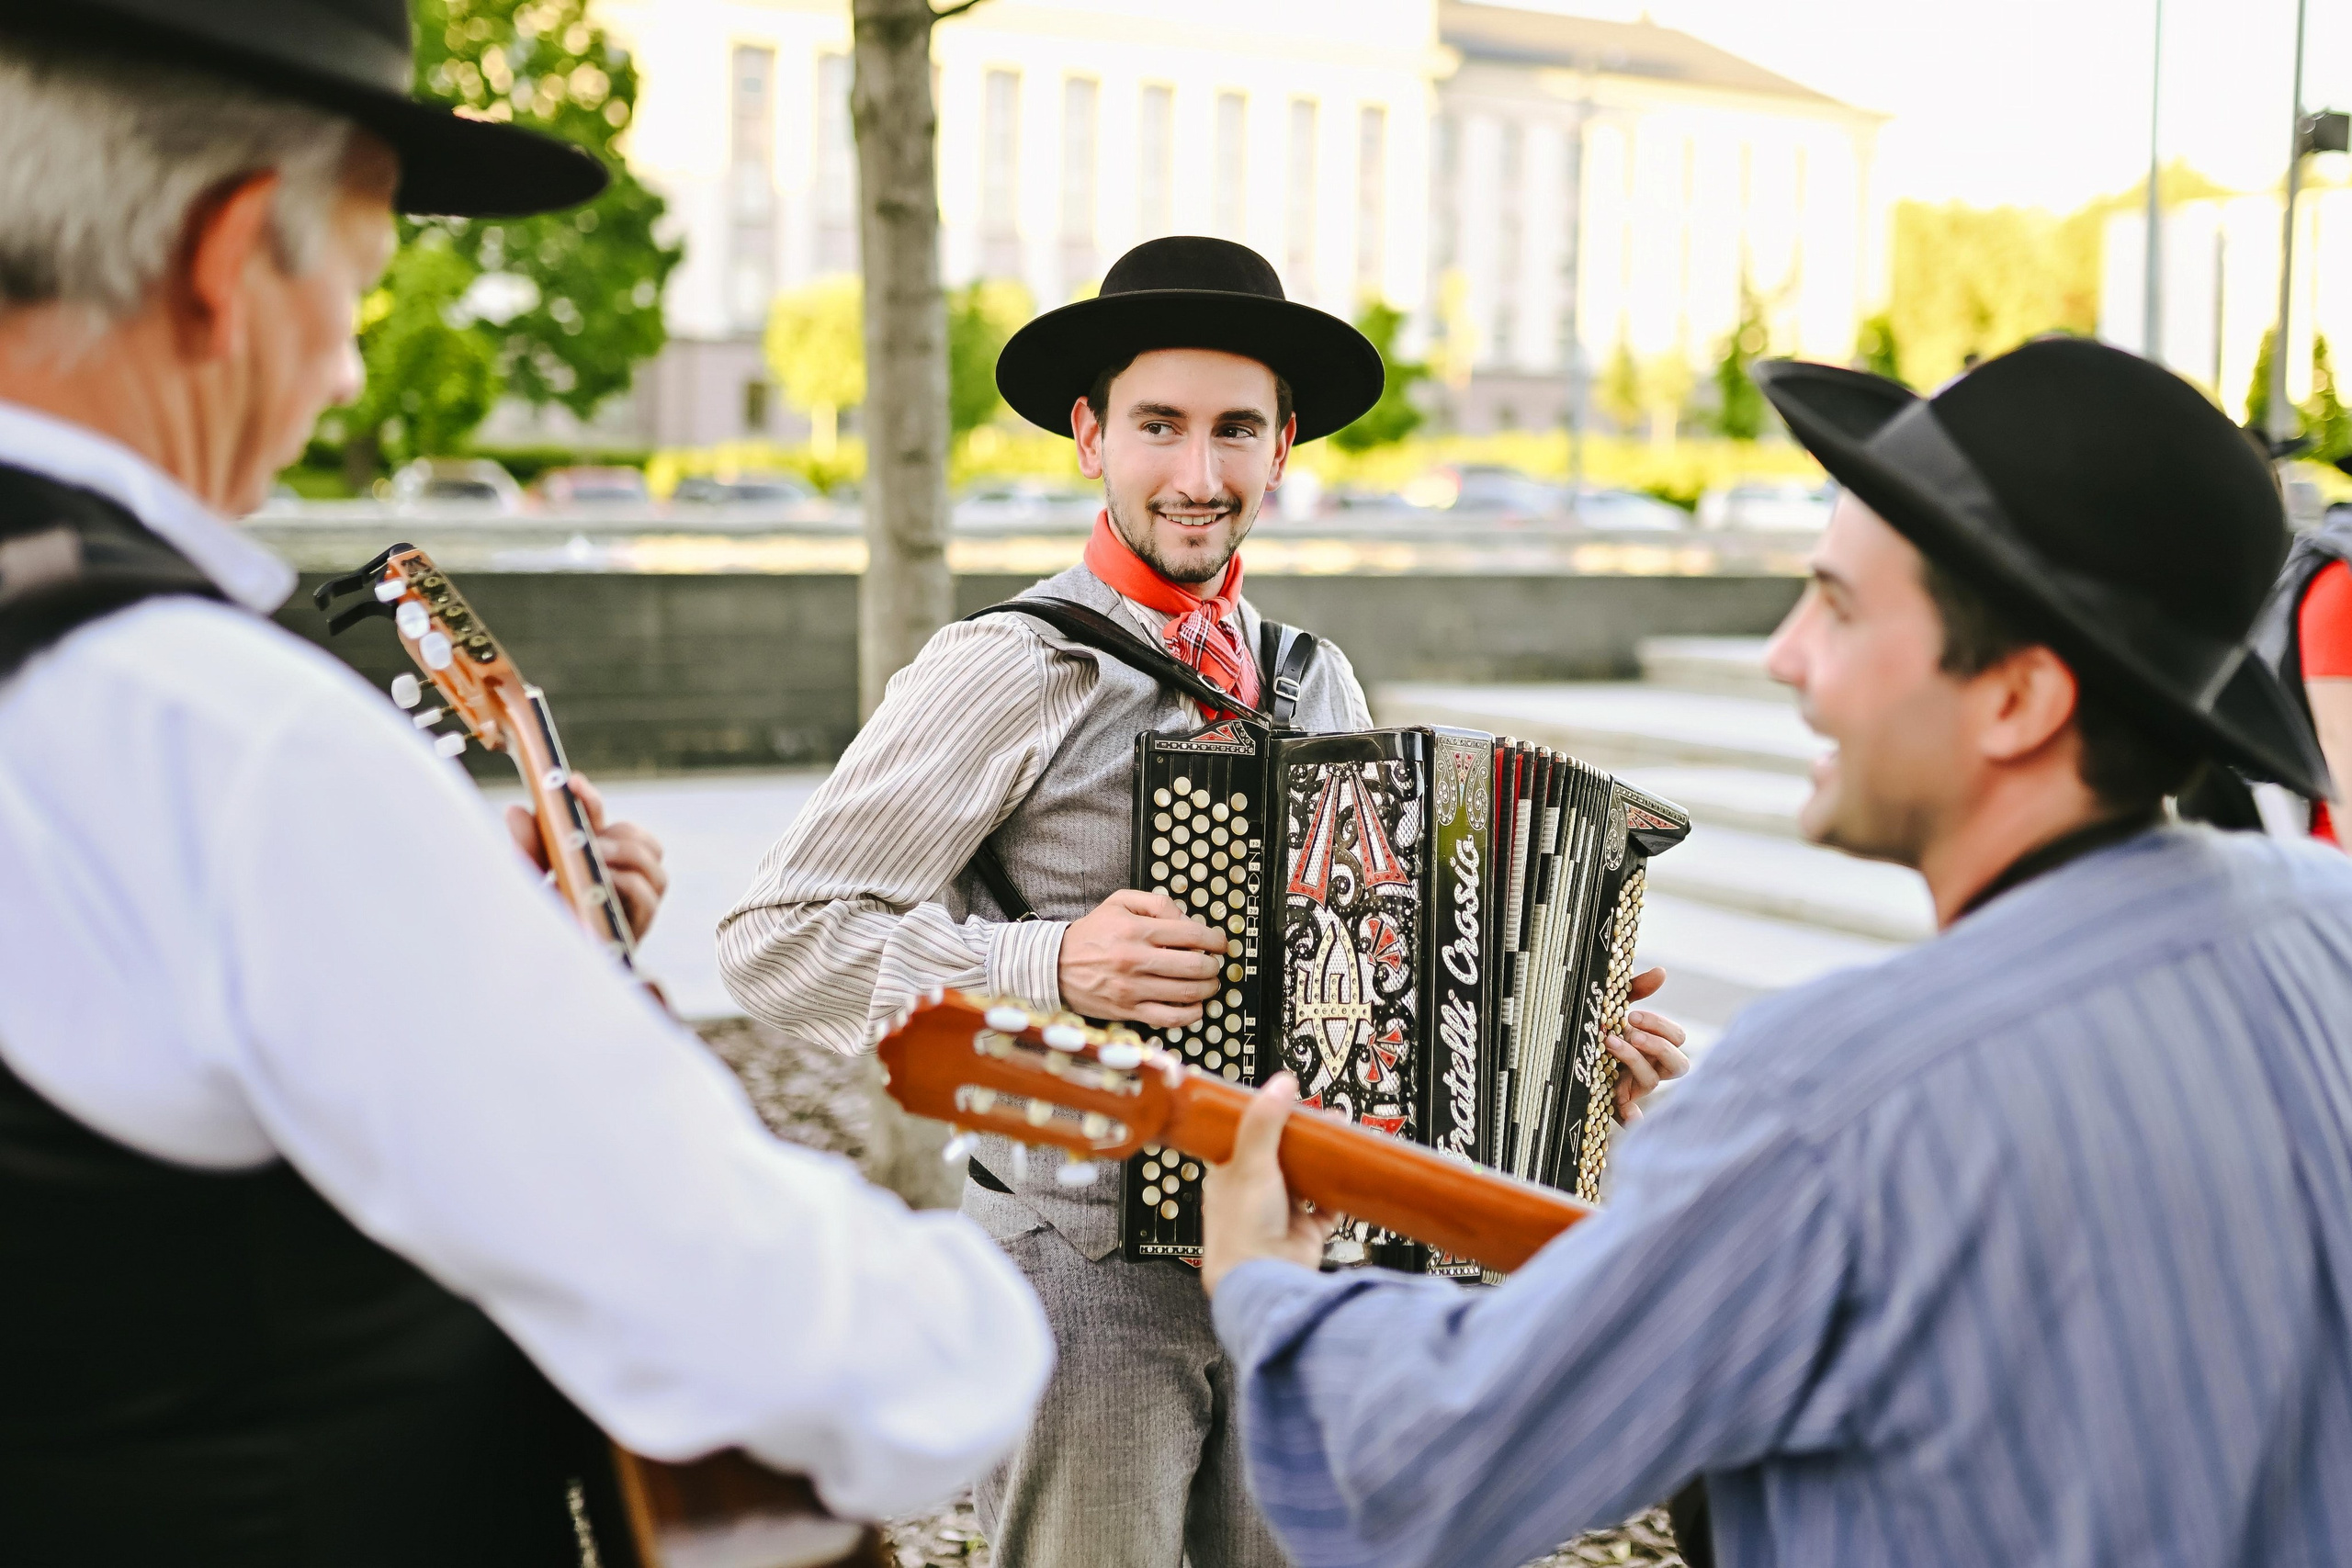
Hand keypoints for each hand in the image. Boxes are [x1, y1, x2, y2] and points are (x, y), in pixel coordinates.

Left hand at [506, 773, 668, 938]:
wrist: (539, 974)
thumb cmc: (540, 923)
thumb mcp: (528, 880)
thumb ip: (527, 847)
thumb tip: (516, 810)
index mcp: (597, 863)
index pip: (604, 823)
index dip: (591, 802)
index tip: (571, 783)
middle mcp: (621, 881)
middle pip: (642, 841)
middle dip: (619, 834)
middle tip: (592, 840)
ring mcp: (633, 904)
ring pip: (653, 862)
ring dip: (626, 854)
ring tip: (597, 860)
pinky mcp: (636, 926)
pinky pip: (647, 893)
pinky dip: (627, 882)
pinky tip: (602, 883)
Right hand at [1057, 888, 1227, 1026]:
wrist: (1055, 965)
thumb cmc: (1092, 933)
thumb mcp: (1119, 902)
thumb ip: (1156, 903)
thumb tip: (1187, 919)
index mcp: (1137, 929)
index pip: (1192, 935)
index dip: (1216, 940)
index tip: (1221, 944)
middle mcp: (1136, 959)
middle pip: (1195, 966)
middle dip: (1214, 966)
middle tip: (1215, 964)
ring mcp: (1133, 988)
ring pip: (1186, 993)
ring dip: (1207, 989)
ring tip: (1209, 983)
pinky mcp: (1128, 1010)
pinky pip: (1169, 1018)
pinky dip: (1190, 1014)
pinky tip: (1196, 1007)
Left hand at [1202, 1072, 1335, 1295]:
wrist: (1264, 1279)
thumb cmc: (1242, 1228)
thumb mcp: (1251, 1163)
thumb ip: (1265, 1121)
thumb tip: (1280, 1084)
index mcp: (1228, 1176)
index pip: (1247, 1138)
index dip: (1267, 1118)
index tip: (1288, 1101)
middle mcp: (1253, 1195)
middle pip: (1281, 1156)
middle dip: (1304, 1137)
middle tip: (1323, 1116)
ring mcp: (1280, 1214)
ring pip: (1305, 1178)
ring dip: (1322, 1160)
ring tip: (1340, 1135)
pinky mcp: (1305, 1232)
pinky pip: (1326, 1208)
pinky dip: (1337, 1193)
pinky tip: (1346, 1175)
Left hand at [1608, 966, 1689, 1123]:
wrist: (1569, 1056)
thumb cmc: (1601, 1027)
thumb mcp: (1616, 1006)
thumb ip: (1637, 990)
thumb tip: (1662, 971)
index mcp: (1658, 1046)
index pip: (1678, 1038)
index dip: (1660, 1026)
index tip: (1633, 1015)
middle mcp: (1654, 1068)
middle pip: (1679, 1064)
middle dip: (1657, 1045)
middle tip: (1629, 1030)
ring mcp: (1637, 1088)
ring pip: (1653, 1081)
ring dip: (1635, 1060)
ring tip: (1611, 1042)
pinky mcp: (1618, 1104)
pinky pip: (1631, 1116)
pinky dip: (1632, 1116)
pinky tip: (1629, 1114)